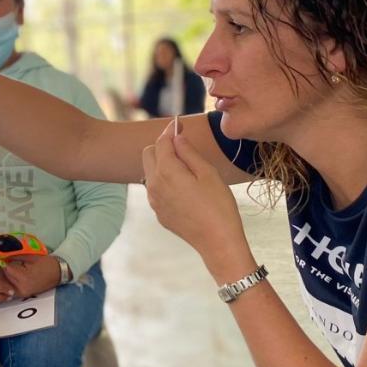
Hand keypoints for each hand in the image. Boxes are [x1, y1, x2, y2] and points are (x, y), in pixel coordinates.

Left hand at [0, 255, 61, 297]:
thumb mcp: (30, 257)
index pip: (6, 269)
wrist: (58, 273)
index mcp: (24, 277)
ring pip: (4, 284)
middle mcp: (21, 287)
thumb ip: (14, 256)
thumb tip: (1, 253)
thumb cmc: (46, 263)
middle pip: (3, 278)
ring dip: (0, 276)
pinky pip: (9, 288)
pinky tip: (3, 275)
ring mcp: (22, 293)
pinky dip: (5, 282)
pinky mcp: (22, 294)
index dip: (0, 261)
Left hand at [141, 119, 246, 256]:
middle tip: (183, 146)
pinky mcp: (158, 213)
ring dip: (162, 164)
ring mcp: (153, 200)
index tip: (180, 124)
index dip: (171, 130)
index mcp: (166, 171)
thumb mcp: (208, 173)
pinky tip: (184, 188)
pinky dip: (164, 181)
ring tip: (186, 168)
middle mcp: (153, 185)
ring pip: (150, 172)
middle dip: (162, 146)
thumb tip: (177, 137)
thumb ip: (188, 152)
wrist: (217, 242)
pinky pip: (155, 189)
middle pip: (148, 154)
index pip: (161, 142)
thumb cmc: (218, 206)